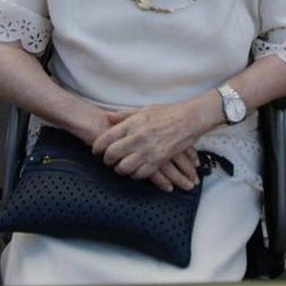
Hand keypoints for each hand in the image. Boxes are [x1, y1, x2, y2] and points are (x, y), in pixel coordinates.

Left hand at [92, 104, 206, 189]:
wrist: (189, 120)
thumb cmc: (167, 113)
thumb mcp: (143, 110)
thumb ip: (124, 116)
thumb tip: (107, 118)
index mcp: (132, 124)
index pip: (106, 139)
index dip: (97, 147)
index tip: (96, 150)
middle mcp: (137, 138)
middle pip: (112, 155)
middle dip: (106, 160)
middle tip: (107, 160)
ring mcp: (147, 151)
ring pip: (124, 168)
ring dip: (119, 169)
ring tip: (120, 166)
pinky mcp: (158, 161)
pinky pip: (140, 174)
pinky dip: (135, 175)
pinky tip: (135, 170)